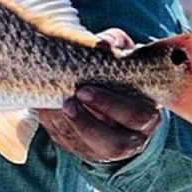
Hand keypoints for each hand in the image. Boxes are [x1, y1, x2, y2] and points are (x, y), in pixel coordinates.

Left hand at [36, 29, 160, 162]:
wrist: (104, 82)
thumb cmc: (117, 67)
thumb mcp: (121, 50)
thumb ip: (115, 43)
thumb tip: (104, 42)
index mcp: (146, 113)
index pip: (136, 116)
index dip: (111, 105)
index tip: (83, 90)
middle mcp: (131, 137)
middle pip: (115, 144)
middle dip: (88, 124)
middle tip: (68, 102)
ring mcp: (107, 148)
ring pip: (89, 149)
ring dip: (67, 126)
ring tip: (53, 105)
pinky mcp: (84, 149)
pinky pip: (69, 144)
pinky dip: (54, 127)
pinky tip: (45, 108)